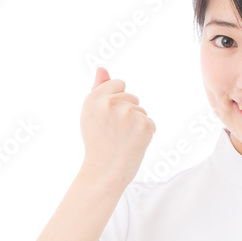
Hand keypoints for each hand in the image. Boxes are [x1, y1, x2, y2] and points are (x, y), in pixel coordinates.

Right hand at [80, 66, 155, 186]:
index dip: (117, 102)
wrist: (104, 172)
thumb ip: (97, 89)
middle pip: (132, 97)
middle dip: (128, 113)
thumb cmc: (97, 143)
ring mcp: (127, 113)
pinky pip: (151, 122)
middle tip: (115, 134)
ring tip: (123, 140)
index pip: (118, 84)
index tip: (109, 120)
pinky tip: (133, 145)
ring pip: (142, 110)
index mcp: (93, 98)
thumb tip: (102, 68)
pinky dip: (146, 134)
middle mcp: (109, 103)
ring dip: (137, 124)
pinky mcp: (144, 124)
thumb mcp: (90, 114)